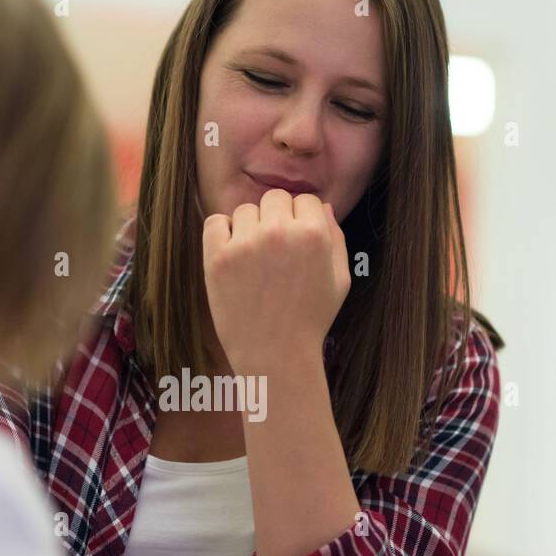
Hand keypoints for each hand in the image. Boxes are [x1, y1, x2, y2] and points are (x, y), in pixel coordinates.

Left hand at [202, 189, 350, 373]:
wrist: (275, 356)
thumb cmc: (310, 321)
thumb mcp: (339, 282)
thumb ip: (335, 239)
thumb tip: (323, 207)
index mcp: (314, 234)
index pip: (306, 200)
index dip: (302, 220)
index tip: (296, 244)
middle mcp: (280, 232)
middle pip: (275, 198)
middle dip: (277, 219)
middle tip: (275, 253)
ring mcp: (246, 244)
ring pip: (246, 210)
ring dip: (250, 228)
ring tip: (255, 261)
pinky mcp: (218, 257)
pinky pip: (215, 222)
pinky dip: (222, 233)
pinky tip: (233, 256)